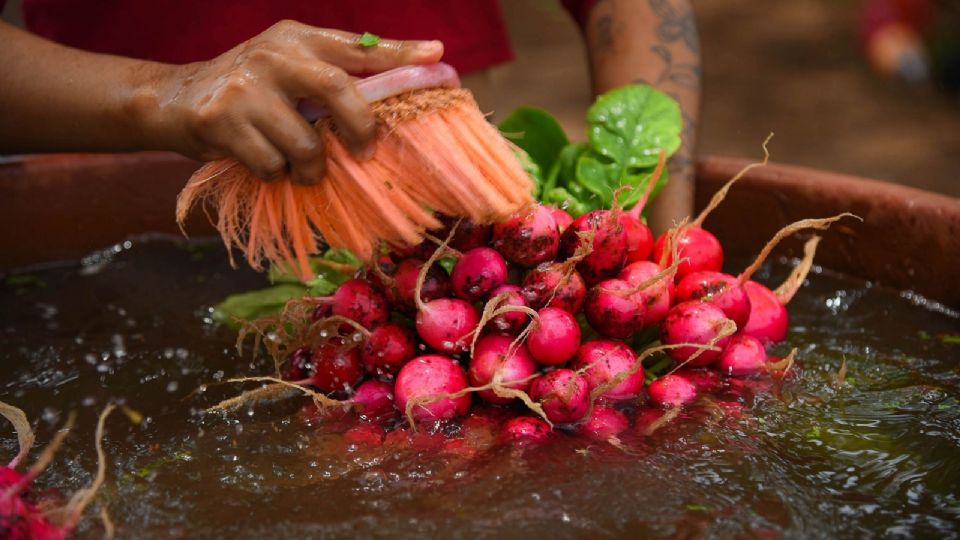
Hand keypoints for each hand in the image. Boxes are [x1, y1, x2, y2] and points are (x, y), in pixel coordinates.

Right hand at [147, 21, 442, 183]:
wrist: (172, 99)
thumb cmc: (246, 90)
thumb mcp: (287, 68)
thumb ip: (329, 76)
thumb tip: (389, 101)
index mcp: (297, 39)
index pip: (357, 47)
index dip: (400, 53)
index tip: (438, 58)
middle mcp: (273, 55)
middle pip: (336, 90)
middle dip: (359, 126)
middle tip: (366, 149)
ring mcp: (245, 88)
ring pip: (305, 143)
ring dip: (310, 168)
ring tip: (299, 165)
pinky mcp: (221, 122)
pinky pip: (272, 165)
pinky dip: (275, 174)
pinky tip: (262, 162)